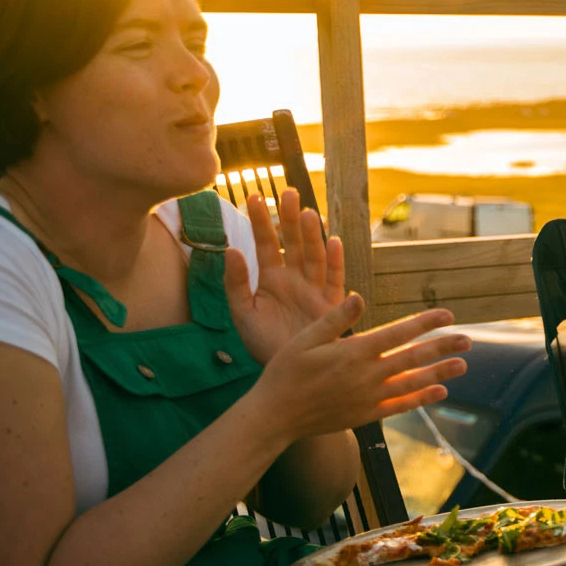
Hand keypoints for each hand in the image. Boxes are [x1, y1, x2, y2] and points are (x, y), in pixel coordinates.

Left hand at [223, 187, 344, 364]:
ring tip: (307, 212)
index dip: (260, 221)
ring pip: (313, 255)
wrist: (290, 374)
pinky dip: (334, 261)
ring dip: (311, 234)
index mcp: (270, 280)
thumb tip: (231, 250)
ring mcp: (314, 290)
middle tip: (287, 192)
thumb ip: (235, 283)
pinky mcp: (331, 305)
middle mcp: (294, 280)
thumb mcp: (242, 315)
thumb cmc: (264, 346)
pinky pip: (334, 279)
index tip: (253, 197)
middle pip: (292, 243)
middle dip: (290, 218)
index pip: (265, 244)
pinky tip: (333, 241)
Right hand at [248, 296, 470, 443]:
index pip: (398, 333)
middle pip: (412, 357)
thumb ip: (334, 319)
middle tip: (468, 339)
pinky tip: (440, 392)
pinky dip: (421, 399)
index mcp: (353, 351)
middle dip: (442, 346)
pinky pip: (400, 406)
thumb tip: (358, 297)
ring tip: (463, 364)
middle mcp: (367, 374)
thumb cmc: (285, 372)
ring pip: (413, 382)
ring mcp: (369, 397)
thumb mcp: (304, 339)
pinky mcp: (367, 414)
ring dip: (439, 372)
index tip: (447, 315)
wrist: (276, 416)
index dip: (425, 323)